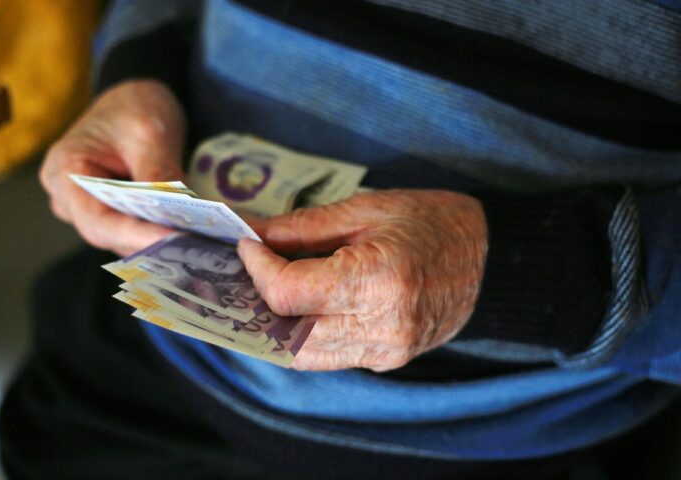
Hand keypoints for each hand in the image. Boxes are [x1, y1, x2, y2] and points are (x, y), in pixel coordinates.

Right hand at [39, 80, 185, 255]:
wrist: (135, 101)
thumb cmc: (134, 108)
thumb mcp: (150, 133)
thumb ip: (159, 174)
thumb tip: (178, 216)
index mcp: (65, 173)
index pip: (98, 221)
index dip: (137, 236)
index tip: (175, 241)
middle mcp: (70, 199)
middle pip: (112, 236)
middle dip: (155, 243)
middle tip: (198, 247)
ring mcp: (90, 210)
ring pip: (127, 239)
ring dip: (162, 244)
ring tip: (200, 244)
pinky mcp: (113, 215)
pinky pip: (136, 233)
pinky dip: (162, 234)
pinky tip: (192, 236)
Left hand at [238, 190, 487, 371]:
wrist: (488, 254)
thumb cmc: (428, 221)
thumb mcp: (364, 209)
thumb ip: (301, 227)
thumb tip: (252, 233)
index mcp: (379, 280)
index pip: (288, 292)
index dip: (257, 269)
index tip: (248, 246)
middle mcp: (384, 326)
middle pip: (288, 332)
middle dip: (259, 300)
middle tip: (250, 269)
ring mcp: (389, 350)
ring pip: (303, 354)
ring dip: (278, 324)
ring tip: (269, 289)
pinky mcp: (389, 359)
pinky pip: (330, 356)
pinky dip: (306, 335)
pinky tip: (303, 306)